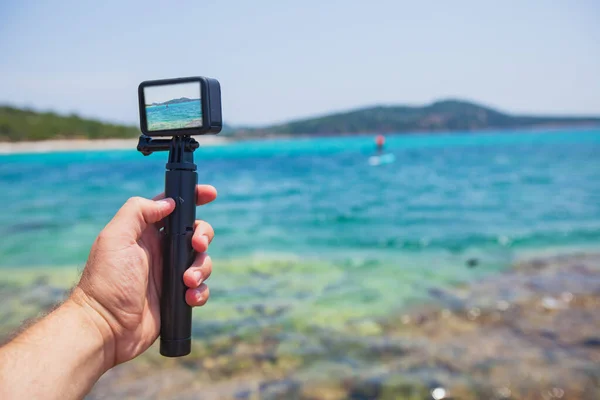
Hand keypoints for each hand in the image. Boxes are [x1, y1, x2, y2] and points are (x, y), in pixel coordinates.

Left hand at [71, 185, 216, 367]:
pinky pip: (201, 288)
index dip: (193, 197)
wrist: (105, 328)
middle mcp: (160, 251)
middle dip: (203, 236)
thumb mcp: (115, 238)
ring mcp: (169, 274)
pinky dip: (201, 291)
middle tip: (198, 245)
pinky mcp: (177, 297)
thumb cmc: (106, 282)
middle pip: (195, 232)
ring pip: (202, 261)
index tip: (211, 194)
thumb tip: (168, 203)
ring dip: (201, 268)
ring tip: (187, 281)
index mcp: (146, 233)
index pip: (173, 207)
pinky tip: (188, 298)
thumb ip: (138, 212)